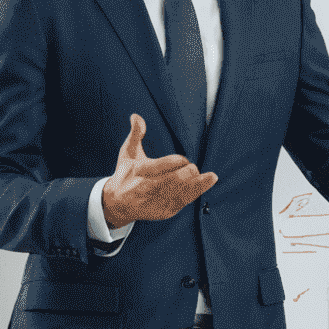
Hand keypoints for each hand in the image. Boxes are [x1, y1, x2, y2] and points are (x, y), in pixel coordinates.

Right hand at [100, 115, 216, 228]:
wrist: (117, 204)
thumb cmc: (125, 176)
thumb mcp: (127, 154)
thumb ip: (136, 134)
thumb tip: (137, 116)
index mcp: (138, 172)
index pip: (162, 166)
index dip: (177, 161)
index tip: (183, 160)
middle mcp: (147, 188)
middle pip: (172, 181)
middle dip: (187, 173)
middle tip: (193, 168)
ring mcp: (156, 202)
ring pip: (180, 193)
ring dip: (197, 185)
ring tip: (211, 177)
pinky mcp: (164, 211)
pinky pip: (182, 202)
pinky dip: (195, 194)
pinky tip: (205, 185)